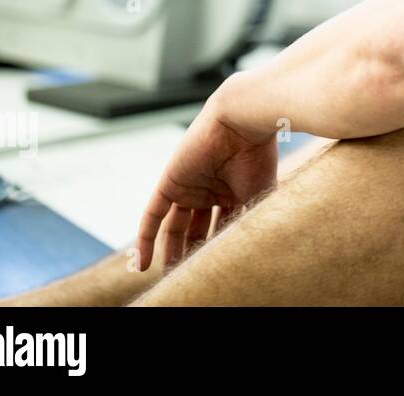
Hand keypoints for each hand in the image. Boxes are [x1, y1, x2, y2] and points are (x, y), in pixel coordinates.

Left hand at [135, 80, 277, 270]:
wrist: (243, 122)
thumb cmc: (259, 157)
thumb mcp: (258, 199)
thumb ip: (251, 224)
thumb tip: (250, 260)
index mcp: (232, 192)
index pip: (220, 227)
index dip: (216, 251)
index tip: (216, 275)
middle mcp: (208, 189)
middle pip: (196, 230)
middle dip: (193, 255)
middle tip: (191, 281)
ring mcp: (188, 186)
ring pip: (175, 227)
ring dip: (172, 253)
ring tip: (173, 278)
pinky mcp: (169, 183)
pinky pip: (152, 216)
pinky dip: (145, 240)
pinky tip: (144, 264)